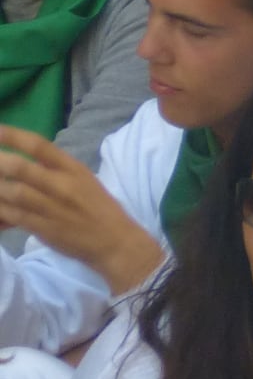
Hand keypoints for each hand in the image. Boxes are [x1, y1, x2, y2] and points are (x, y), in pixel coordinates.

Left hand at [0, 127, 166, 292]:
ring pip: (12, 192)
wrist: (115, 242)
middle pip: (20, 168)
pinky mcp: (44, 227)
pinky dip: (0, 211)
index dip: (13, 136)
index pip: (39, 145)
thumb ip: (53, 171)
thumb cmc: (98, 208)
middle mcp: (62, 184)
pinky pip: (13, 215)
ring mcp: (52, 207)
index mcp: (73, 168)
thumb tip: (19, 163)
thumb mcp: (82, 180)